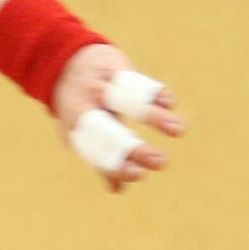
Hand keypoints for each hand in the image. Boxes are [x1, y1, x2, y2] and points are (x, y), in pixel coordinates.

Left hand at [51, 44, 186, 192]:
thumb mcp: (84, 131)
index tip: (139, 175)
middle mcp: (85, 107)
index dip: (115, 164)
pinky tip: (170, 102)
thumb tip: (118, 189)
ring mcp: (98, 85)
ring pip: (124, 101)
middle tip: (160, 163)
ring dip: (153, 116)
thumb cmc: (82, 105)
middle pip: (107, 130)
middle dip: (132, 147)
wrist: (69, 61)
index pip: (95, 150)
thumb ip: (102, 157)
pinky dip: (152, 90)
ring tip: (179, 131)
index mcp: (77, 128)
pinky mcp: (111, 66)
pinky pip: (133, 79)